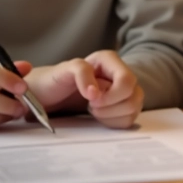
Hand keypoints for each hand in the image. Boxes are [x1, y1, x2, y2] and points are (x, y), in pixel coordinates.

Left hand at [27, 50, 143, 128]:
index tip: (91, 99)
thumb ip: (81, 72)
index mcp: (109, 60)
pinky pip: (129, 120)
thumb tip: (96, 93)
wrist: (47, 95)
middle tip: (91, 106)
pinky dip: (113, 122)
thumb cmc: (53, 81)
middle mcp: (119, 74)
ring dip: (111, 115)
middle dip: (111, 107)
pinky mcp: (122, 107)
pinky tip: (99, 116)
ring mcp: (123, 91)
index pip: (127, 80)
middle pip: (134, 96)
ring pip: (134, 108)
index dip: (112, 95)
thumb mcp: (62, 71)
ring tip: (93, 110)